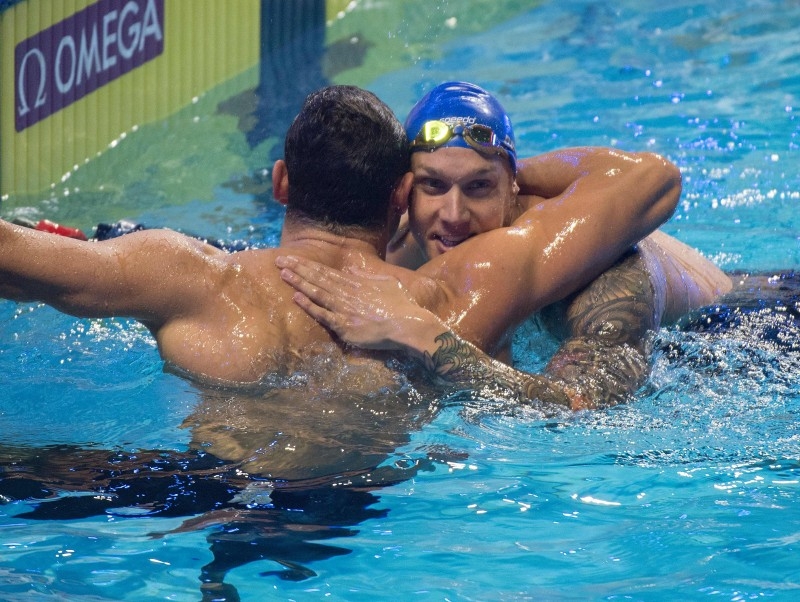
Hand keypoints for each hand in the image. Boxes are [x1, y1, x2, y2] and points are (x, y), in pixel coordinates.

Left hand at [275, 255, 441, 351]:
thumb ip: (366, 276)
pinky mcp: (345, 326)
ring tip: (283, 274)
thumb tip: (350, 270)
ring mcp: (345, 309)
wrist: (408, 325)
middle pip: (318, 279)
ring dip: (299, 283)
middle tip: (278, 261)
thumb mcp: (386, 282)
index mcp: (356, 283)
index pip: (326, 272)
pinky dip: (309, 306)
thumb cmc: (402, 305)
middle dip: (297, 269)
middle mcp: (347, 293)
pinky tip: (296, 297)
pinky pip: (323, 315)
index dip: (307, 265)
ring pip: (317, 293)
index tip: (292, 259)